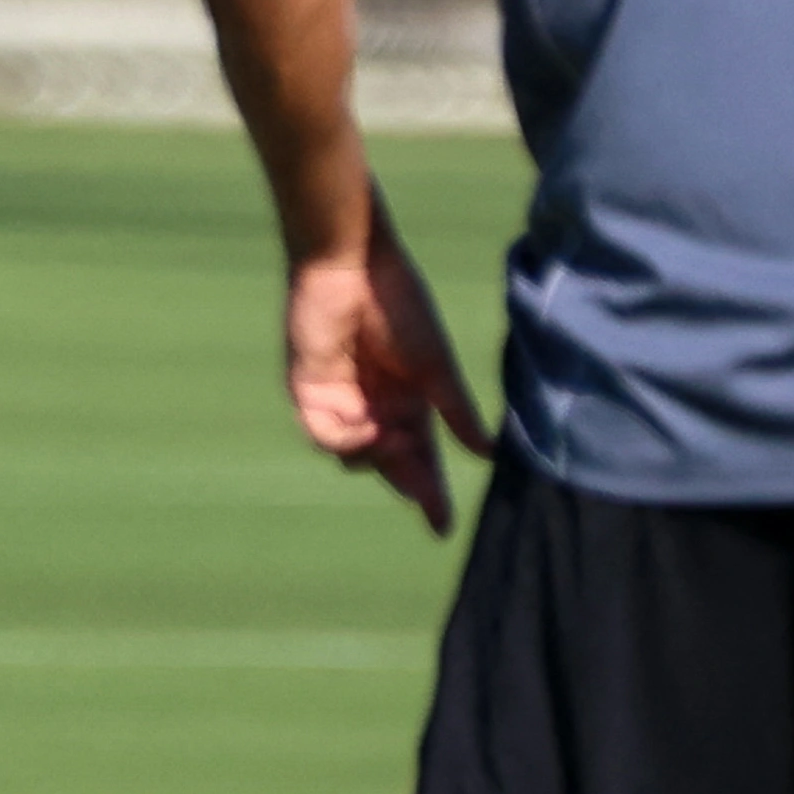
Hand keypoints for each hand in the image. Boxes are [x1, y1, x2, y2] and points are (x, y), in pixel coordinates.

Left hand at [285, 189, 490, 532]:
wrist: (354, 265)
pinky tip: (368, 426)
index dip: (430, 492)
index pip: (421, 458)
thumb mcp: (436, 366)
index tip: (441, 529)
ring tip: (396, 437)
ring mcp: (338, 400)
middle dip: (408, 483)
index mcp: (408, 400)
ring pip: (354, 455)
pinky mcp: (306, 390)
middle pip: (389, 463)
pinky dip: (347, 439)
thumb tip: (487, 453)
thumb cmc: (400, 306)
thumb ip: (457, 412)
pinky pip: (324, 433)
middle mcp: (373, 406)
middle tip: (427, 501)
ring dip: (379, 456)